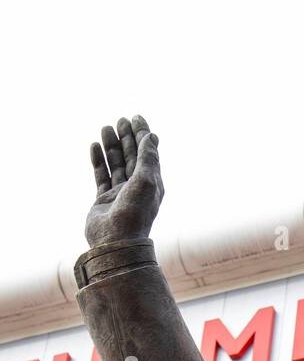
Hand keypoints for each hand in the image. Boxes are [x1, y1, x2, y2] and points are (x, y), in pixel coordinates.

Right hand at [85, 115, 163, 248]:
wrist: (116, 242)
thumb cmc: (134, 213)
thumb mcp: (146, 182)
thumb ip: (147, 158)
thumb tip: (151, 136)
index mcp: (151, 185)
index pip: (147, 154)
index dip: (142, 135)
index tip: (136, 118)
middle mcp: (136, 188)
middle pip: (132, 157)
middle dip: (126, 138)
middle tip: (121, 120)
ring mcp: (119, 194)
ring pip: (115, 164)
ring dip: (111, 146)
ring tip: (105, 128)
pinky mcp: (103, 200)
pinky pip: (101, 176)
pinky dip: (98, 160)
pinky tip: (95, 146)